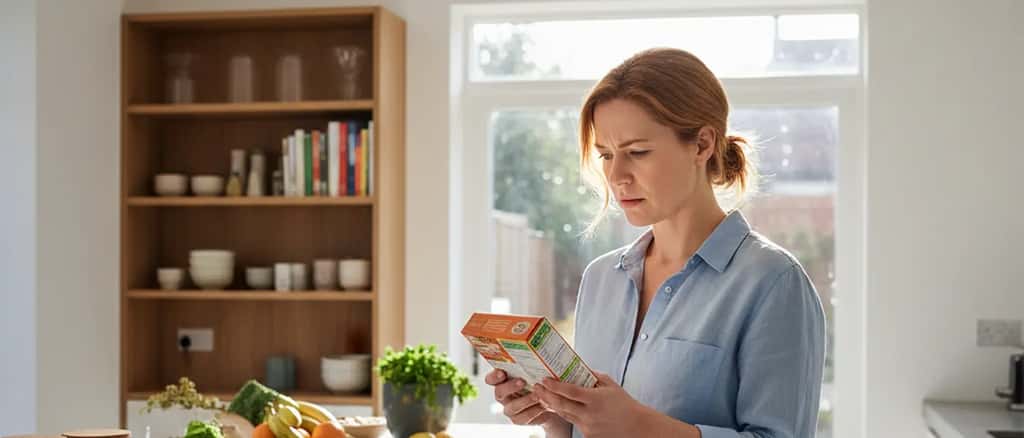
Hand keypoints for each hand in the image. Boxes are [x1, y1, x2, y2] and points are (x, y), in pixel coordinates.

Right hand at [485, 369, 564, 427]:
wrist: (551, 401)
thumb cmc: (541, 381)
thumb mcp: (536, 371)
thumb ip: (531, 364)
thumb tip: (538, 348)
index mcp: (503, 381)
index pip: (491, 379)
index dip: (494, 376)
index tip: (502, 372)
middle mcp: (503, 394)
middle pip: (499, 392)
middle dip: (510, 387)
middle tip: (522, 381)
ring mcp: (509, 408)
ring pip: (511, 407)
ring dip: (524, 401)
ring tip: (538, 395)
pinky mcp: (518, 419)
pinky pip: (522, 418)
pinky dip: (533, 412)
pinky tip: (543, 406)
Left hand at [533, 372, 660, 437]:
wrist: (636, 427)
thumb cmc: (623, 403)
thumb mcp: (610, 385)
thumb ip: (593, 376)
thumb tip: (577, 365)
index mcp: (596, 400)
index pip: (571, 392)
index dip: (555, 386)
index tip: (544, 379)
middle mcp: (590, 414)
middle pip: (562, 405)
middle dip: (546, 395)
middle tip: (536, 387)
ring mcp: (587, 426)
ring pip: (564, 414)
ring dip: (552, 404)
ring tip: (542, 394)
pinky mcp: (587, 435)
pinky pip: (572, 422)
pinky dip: (565, 413)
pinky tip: (558, 406)